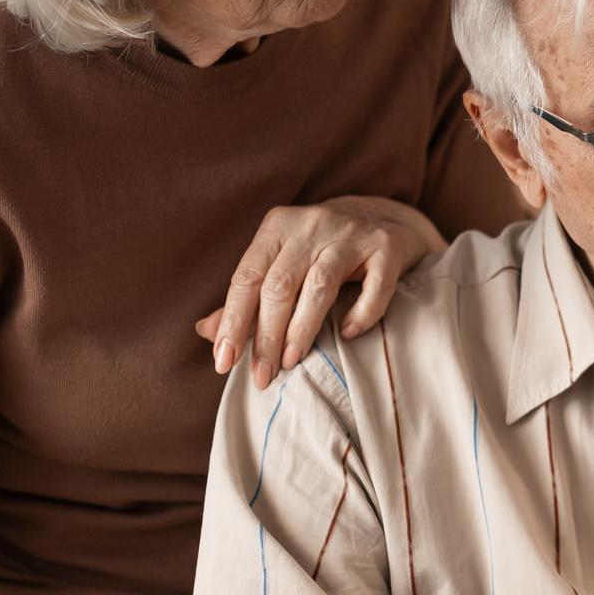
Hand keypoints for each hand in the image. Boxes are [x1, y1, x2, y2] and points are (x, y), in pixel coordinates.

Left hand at [197, 197, 448, 388]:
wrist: (385, 218)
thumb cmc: (323, 249)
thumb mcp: (283, 262)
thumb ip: (248, 297)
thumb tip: (206, 330)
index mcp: (278, 227)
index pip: (247, 277)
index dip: (233, 322)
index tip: (224, 362)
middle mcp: (312, 226)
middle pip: (280, 285)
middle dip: (266, 336)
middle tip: (262, 376)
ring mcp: (352, 235)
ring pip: (320, 285)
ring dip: (302, 329)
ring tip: (290, 362)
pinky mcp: (387, 250)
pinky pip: (375, 286)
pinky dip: (361, 314)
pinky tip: (348, 335)